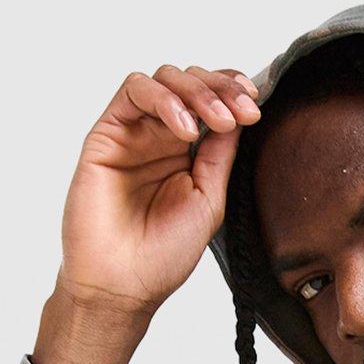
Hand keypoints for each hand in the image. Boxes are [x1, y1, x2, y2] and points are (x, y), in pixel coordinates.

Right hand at [57, 62, 264, 319]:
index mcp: (186, 153)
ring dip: (197, 91)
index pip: (211, 104)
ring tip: (216, 123)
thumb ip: (219, 156)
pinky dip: (163, 99)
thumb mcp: (208, 201)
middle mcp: (159, 137)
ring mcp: (133, 132)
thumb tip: (239, 115)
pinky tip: (185, 129)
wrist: (122, 285)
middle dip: (221, 89)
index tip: (255, 105)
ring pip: (165, 79)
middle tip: (243, 111)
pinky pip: (134, 91)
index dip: (233, 94)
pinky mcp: (107, 133)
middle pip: (191, 82)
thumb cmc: (162, 256)